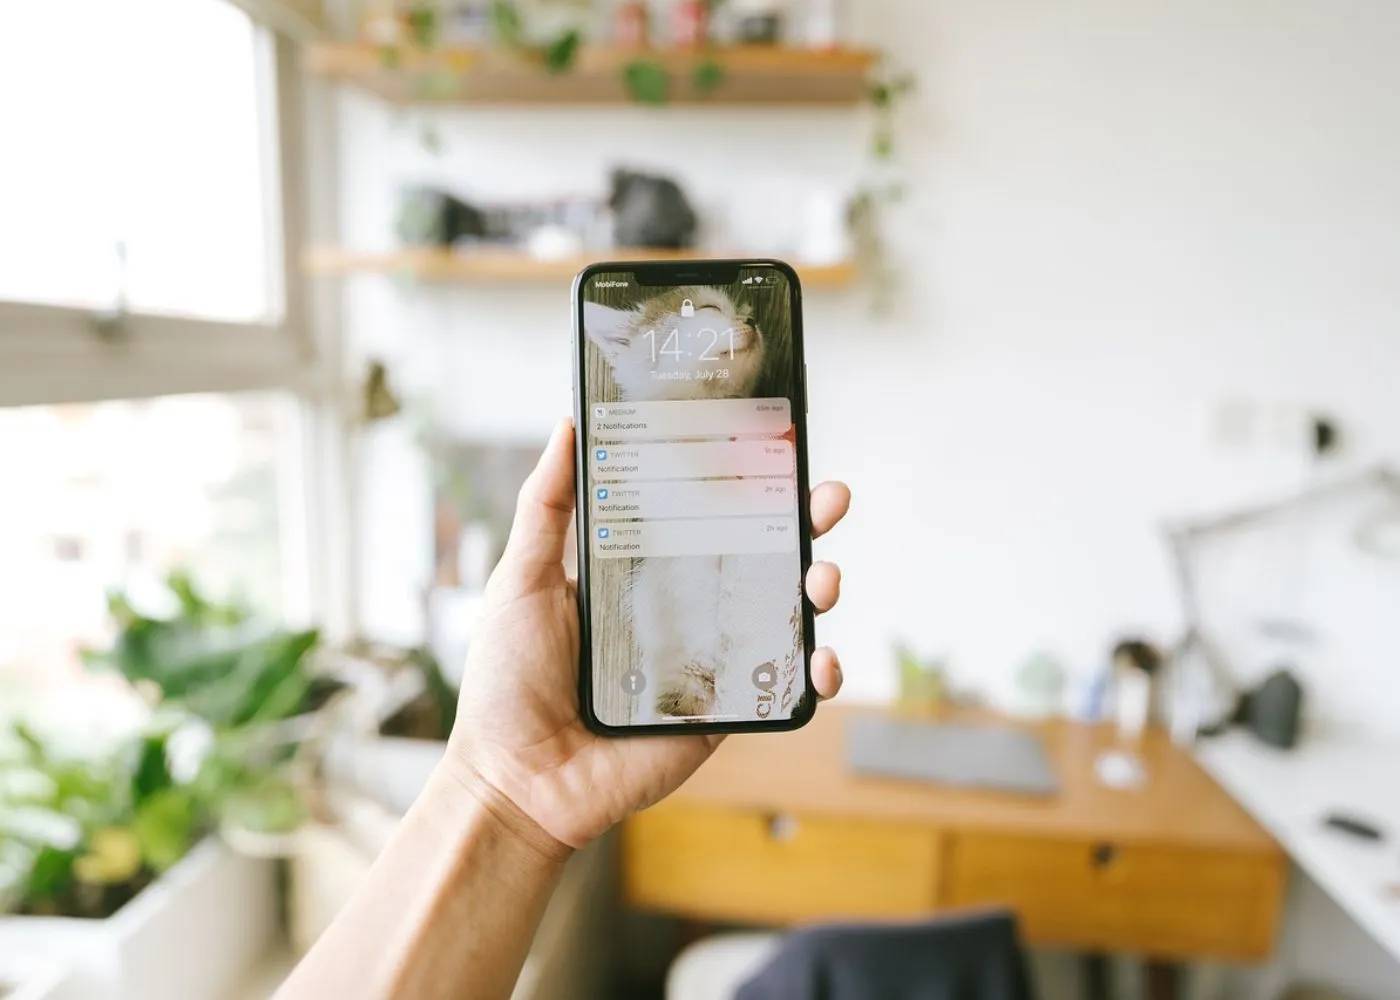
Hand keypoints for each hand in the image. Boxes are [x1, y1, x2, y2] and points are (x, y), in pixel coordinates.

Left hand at [443, 419, 850, 855]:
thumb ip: (545, 506)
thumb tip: (568, 425)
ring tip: (824, 577)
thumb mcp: (520, 578)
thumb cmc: (508, 681)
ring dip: (820, 588)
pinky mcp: (723, 712)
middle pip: (761, 555)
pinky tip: (824, 661)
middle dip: (805, 523)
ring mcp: (709, 660)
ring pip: (783, 614)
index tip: (777, 445)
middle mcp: (684, 609)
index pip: (707, 514)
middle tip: (828, 499)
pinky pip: (782, 687)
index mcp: (642, 571)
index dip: (747, 482)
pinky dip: (817, 673)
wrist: (517, 780)